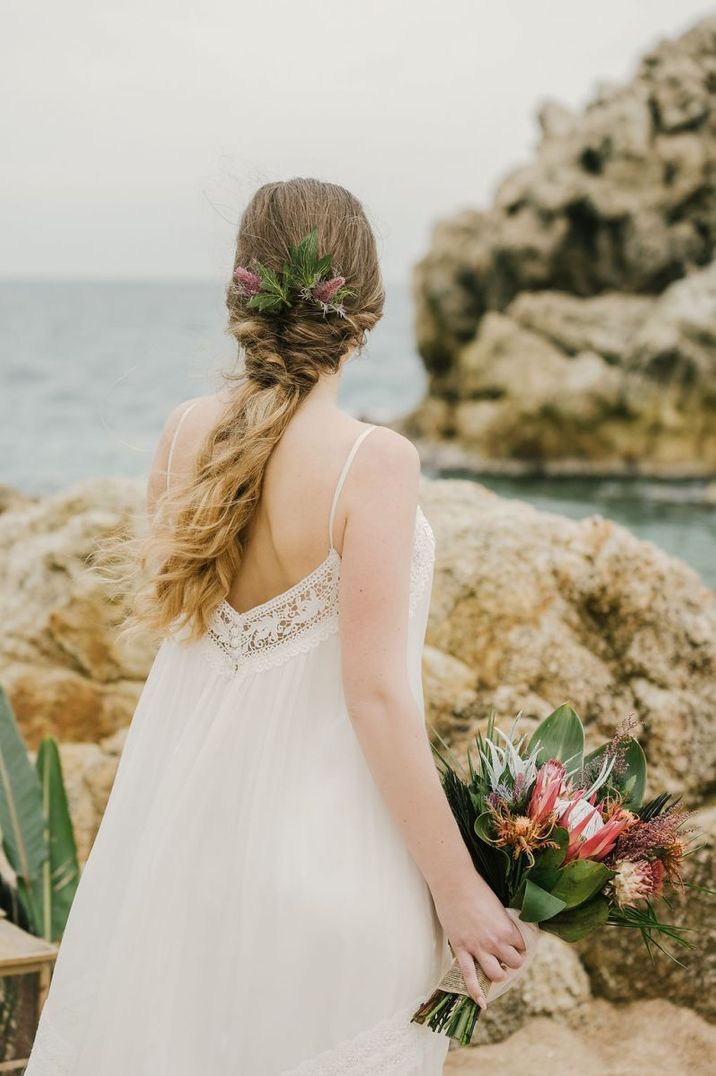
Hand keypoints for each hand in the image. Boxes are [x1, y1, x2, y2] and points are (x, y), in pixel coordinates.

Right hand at [431, 874, 526, 1009]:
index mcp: (507, 929)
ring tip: (496, 968)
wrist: (453, 882)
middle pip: (513, 964)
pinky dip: (476, 992)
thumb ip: (502, 923)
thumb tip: (503, 932)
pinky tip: (481, 1003)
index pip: (522, 947)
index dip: (518, 946)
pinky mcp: (461, 949)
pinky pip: (470, 976)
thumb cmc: (475, 888)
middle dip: (511, 961)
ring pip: (495, 974)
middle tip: (505, 955)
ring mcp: (477, 947)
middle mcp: (495, 942)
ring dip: (499, 974)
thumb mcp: (497, 905)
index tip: (513, 942)